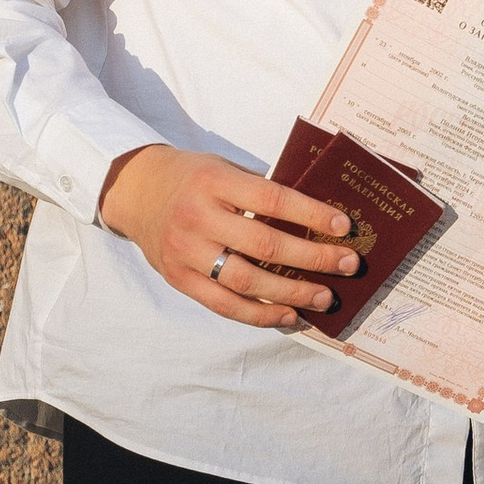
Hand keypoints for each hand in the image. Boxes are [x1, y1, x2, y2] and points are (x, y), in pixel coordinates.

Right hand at [98, 144, 358, 327]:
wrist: (135, 191)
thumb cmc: (192, 177)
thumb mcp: (224, 168)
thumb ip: (260, 191)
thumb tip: (318, 220)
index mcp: (215, 181)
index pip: (273, 200)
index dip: (311, 215)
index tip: (344, 227)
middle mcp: (198, 218)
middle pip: (264, 245)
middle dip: (313, 258)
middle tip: (348, 264)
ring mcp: (186, 253)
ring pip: (246, 281)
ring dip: (292, 293)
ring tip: (326, 296)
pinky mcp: (179, 280)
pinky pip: (224, 305)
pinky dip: (260, 314)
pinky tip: (289, 315)